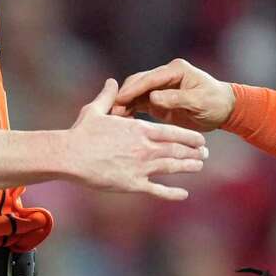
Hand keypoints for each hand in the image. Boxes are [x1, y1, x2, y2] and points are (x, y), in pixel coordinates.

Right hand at [64, 79, 207, 200]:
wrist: (69, 156)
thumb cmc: (81, 132)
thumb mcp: (96, 110)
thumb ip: (108, 96)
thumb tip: (111, 81)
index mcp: (139, 130)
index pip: (172, 132)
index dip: (189, 136)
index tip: (200, 139)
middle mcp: (144, 148)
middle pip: (176, 149)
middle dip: (193, 152)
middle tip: (206, 154)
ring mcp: (140, 167)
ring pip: (172, 167)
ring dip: (188, 167)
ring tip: (199, 167)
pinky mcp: (132, 184)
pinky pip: (157, 189)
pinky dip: (172, 193)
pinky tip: (184, 194)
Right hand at [112, 58, 235, 131]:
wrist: (224, 109)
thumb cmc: (215, 103)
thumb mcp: (199, 102)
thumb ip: (176, 99)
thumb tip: (153, 97)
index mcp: (176, 70)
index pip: (150, 78)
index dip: (133, 89)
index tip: (120, 99)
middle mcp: (166, 75)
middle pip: (138, 83)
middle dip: (124, 96)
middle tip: (111, 112)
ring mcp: (161, 87)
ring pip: (136, 93)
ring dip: (125, 104)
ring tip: (114, 118)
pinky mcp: (158, 99)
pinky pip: (140, 103)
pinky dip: (131, 110)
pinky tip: (122, 121)